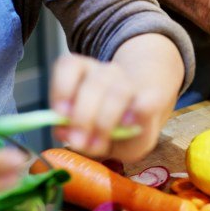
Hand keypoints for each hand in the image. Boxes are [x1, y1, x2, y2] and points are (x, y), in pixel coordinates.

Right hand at [50, 35, 181, 162]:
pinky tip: (59, 111)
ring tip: (70, 134)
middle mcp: (126, 81)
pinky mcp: (77, 64)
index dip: (141, 110)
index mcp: (149, 101)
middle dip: (98, 120)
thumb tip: (89, 133)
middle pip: (118, 92)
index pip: (150, 102)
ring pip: (94, 82)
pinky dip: (61, 89)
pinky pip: (67, 66)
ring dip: (80, 112)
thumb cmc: (125, 133)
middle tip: (81, 143)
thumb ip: (122, 142)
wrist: (116, 109)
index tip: (126, 126)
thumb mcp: (132, 146)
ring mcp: (102, 69)